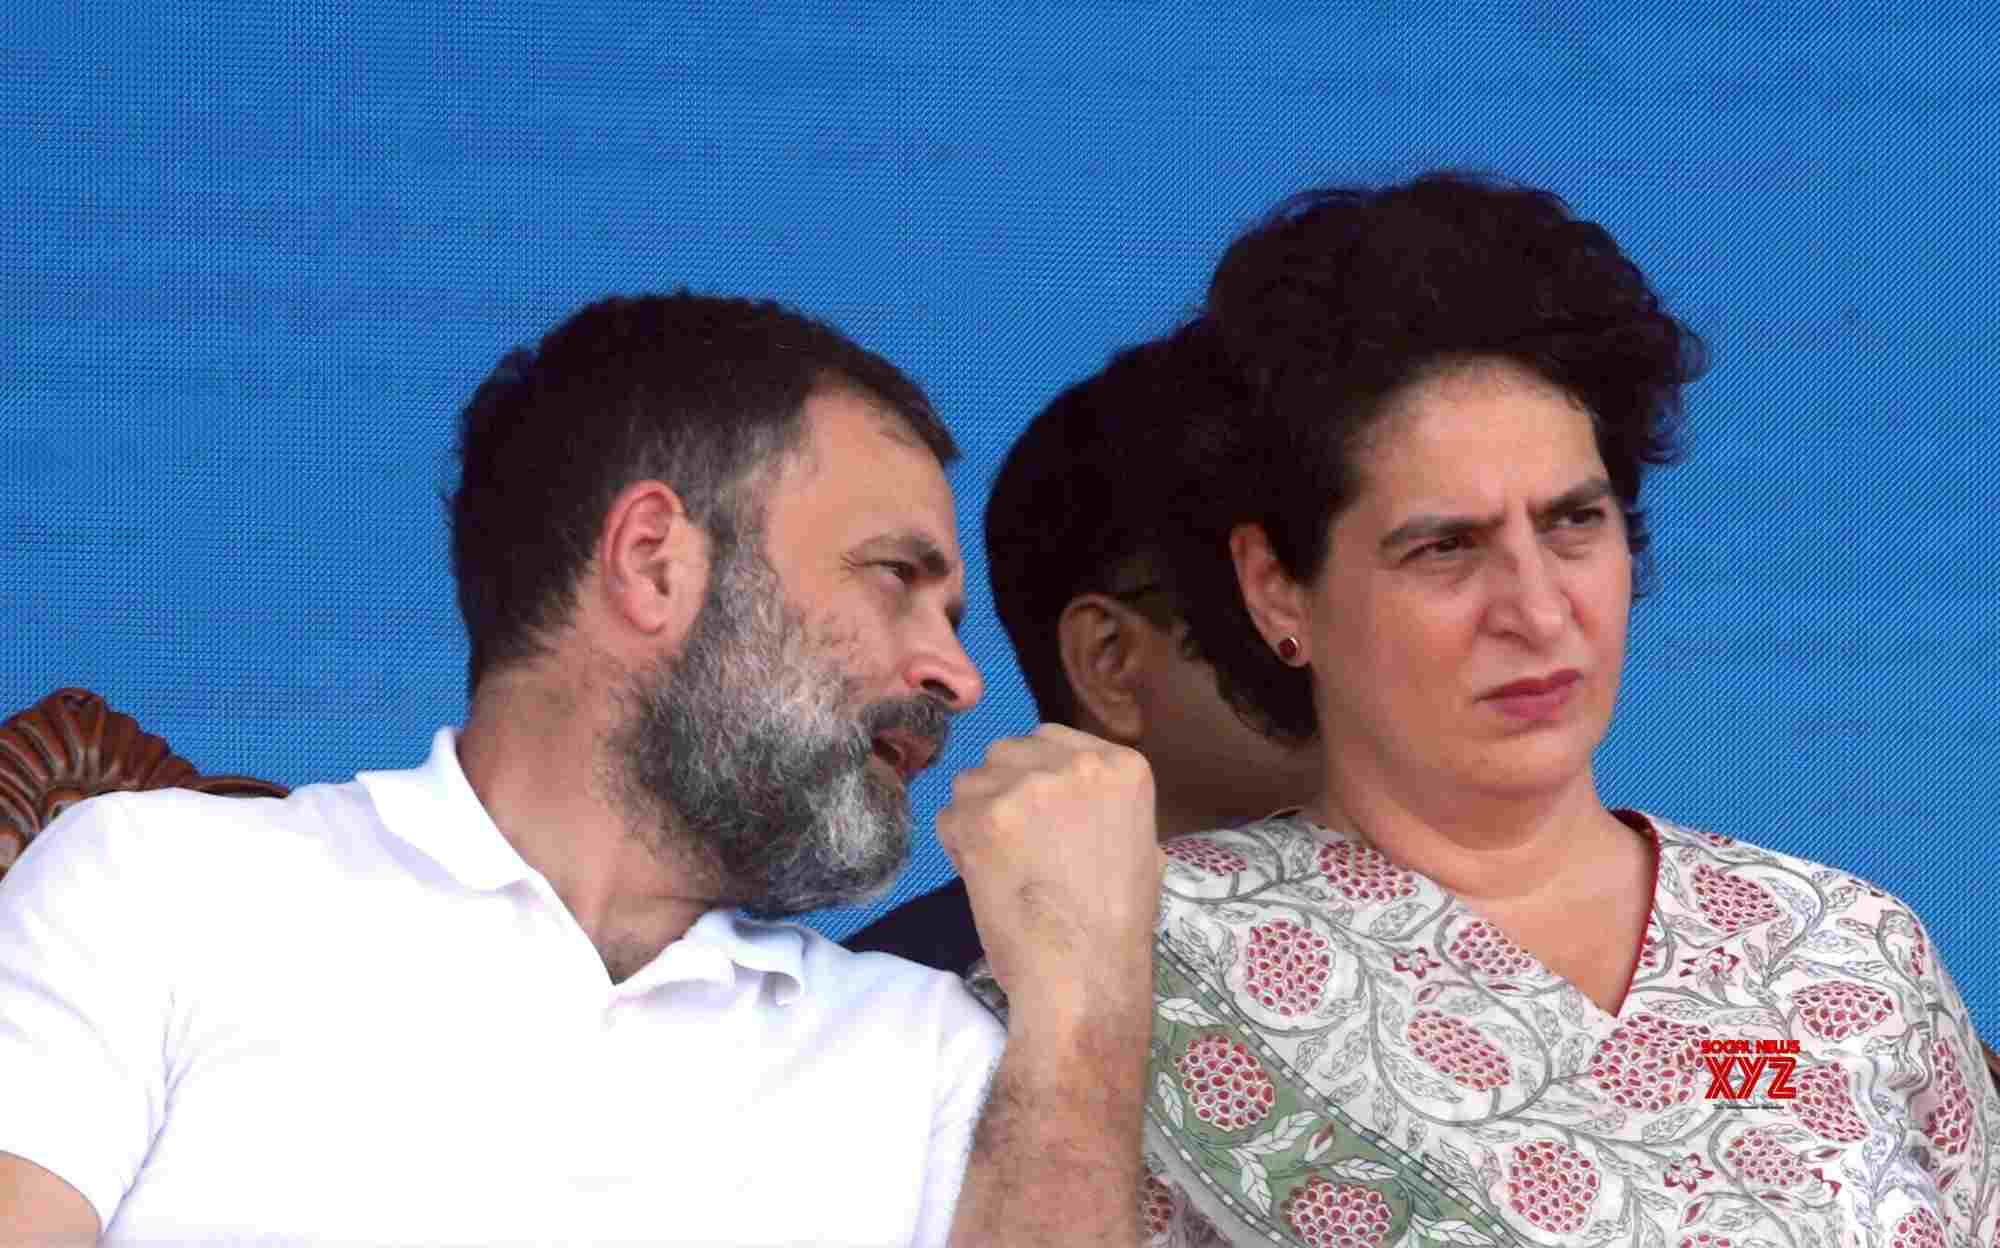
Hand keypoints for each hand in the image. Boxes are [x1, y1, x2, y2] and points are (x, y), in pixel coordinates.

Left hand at [936, 723, 1163, 1026]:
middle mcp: (1076, 763)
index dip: (1036, 777)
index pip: (1053, 739)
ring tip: (1002, 865)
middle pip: (1009, 751)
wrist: (1085, 974)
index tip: (1037, 815)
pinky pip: (948, 817)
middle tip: (1015, 842)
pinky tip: (985, 879)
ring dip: (977, 817)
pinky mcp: (981, 816)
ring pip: (973, 781)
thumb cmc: (1116, 924)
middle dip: (1004, 790)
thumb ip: (1101, 804)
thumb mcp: (1138, 844)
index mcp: (1122, 767)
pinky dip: (957, 847)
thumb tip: (1068, 796)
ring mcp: (1025, 786)